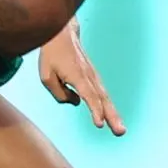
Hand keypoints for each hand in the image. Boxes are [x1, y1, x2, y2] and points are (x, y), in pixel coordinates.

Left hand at [39, 17, 125, 135]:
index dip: (94, 110)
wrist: (62, 35)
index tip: (100, 124)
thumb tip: (75, 102)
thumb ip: (59, 94)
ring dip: (114, 115)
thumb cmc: (52, 55)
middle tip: (120, 132)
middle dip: (112, 116)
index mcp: (77, 76)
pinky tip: (113, 118)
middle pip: (103, 100)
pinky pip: (102, 95)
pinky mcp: (94, 78)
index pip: (89, 96)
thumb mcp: (46, 76)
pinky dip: (108, 107)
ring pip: (105, 98)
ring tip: (120, 130)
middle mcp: (89, 77)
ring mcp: (94, 77)